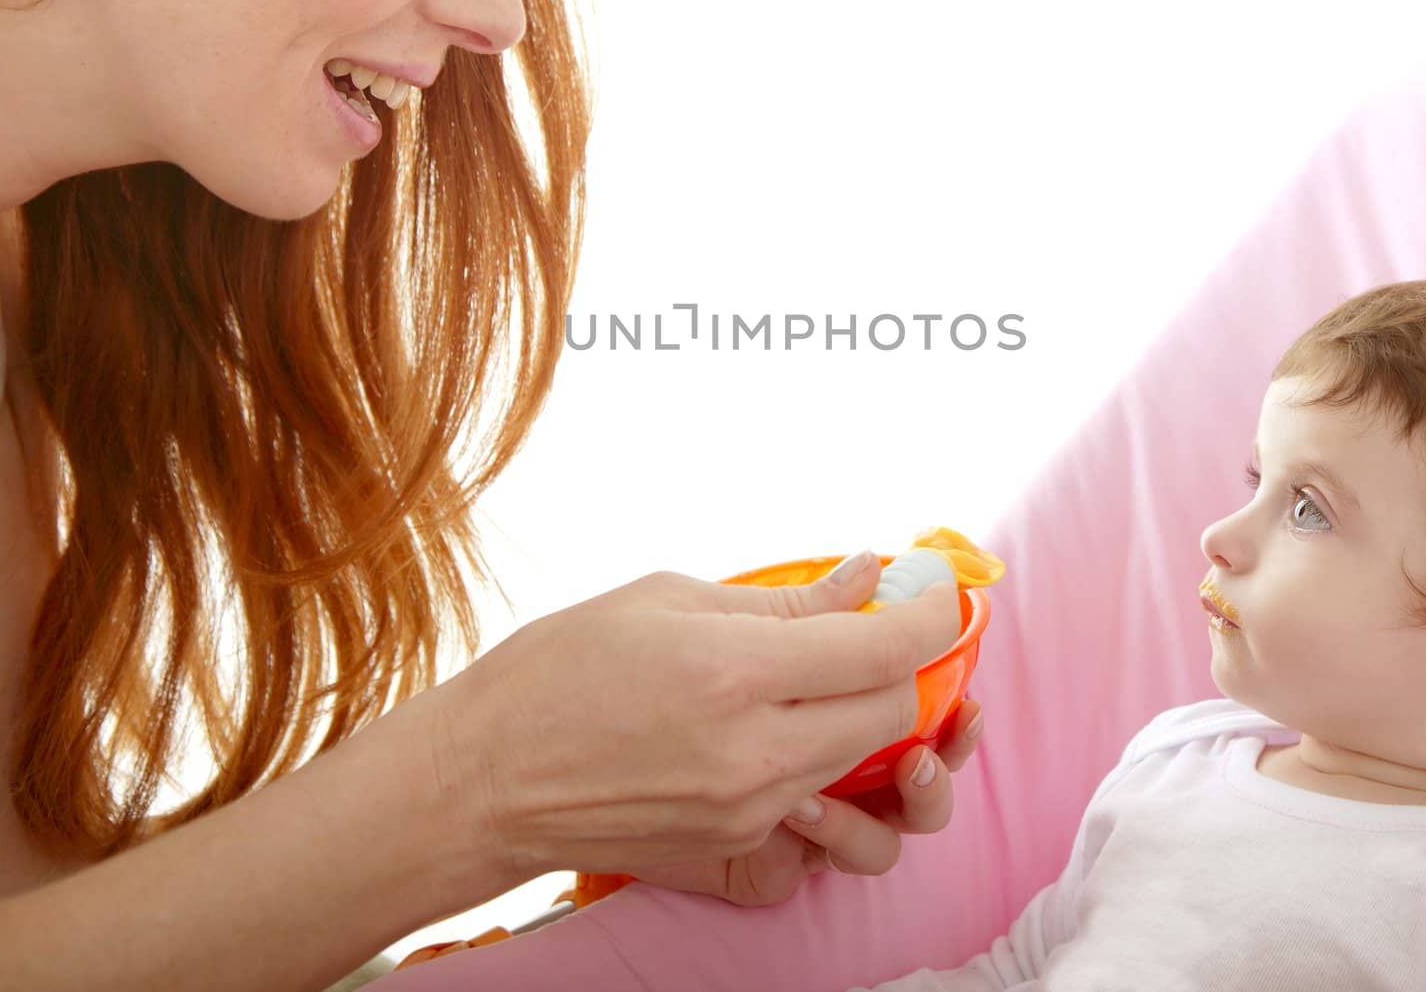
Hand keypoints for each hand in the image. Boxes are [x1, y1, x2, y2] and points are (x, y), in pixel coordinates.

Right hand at [419, 552, 962, 888]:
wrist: (483, 778)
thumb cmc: (560, 668)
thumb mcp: (669, 599)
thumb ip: (783, 599)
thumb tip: (866, 576)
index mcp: (737, 672)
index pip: (883, 647)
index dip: (931, 614)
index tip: (942, 593)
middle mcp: (754, 753)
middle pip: (892, 714)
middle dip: (902, 666)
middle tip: (880, 628)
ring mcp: (747, 813)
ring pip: (863, 766)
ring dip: (869, 719)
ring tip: (835, 682)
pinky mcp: (734, 849)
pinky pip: (819, 814)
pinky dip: (826, 770)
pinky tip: (790, 734)